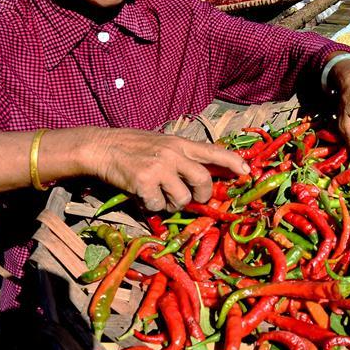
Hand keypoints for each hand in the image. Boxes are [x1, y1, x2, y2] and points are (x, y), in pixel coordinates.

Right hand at [84, 128, 249, 211]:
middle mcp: (173, 154)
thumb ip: (185, 156)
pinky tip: (145, 196)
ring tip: (163, 196)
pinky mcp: (144, 183)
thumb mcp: (165, 144)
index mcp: (181, 143)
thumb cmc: (136, 147)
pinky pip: (160, 205)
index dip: (233, 162)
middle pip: (203, 180)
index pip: (214, 151)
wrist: (103, 147)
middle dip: (203, 195)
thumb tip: (209, 174)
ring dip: (175, 204)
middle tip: (195, 199)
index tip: (246, 172)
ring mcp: (159, 168)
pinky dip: (154, 206)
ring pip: (183, 198)